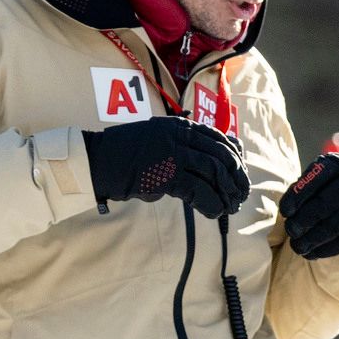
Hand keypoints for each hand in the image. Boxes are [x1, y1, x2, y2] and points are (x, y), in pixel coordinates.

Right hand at [83, 116, 249, 217]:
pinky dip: (211, 204)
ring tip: (229, 207)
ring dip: (227, 193)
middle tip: (239, 195)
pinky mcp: (167, 175)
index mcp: (180, 126)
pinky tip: (214, 213)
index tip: (239, 175)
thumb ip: (184, 144)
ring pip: (215, 173)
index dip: (235, 159)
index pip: (220, 139)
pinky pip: (200, 191)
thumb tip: (217, 157)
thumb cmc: (127, 153)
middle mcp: (180, 136)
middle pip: (222, 156)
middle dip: (236, 178)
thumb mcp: (159, 139)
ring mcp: (174, 154)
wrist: (98, 160)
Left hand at [279, 153, 338, 258]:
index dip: (297, 197)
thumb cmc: (331, 189)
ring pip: (335, 226)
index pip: (315, 179)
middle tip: (290, 231)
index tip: (285, 212)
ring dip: (312, 240)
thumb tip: (288, 214)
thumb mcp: (318, 181)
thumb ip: (302, 192)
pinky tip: (313, 252)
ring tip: (298, 246)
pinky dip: (325, 250)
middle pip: (325, 204)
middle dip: (303, 221)